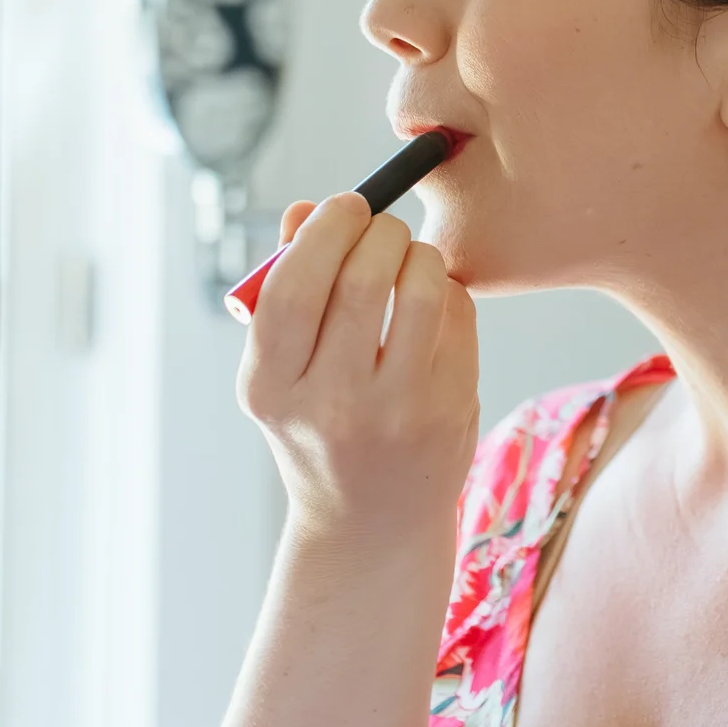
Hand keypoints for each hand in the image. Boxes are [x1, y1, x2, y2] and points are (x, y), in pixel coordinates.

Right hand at [235, 193, 479, 544]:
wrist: (370, 521)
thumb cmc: (320, 426)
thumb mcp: (283, 374)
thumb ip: (286, 290)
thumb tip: (307, 210)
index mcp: (270, 388)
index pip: (291, 287)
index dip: (321, 231)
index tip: (342, 205)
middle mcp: (331, 403)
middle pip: (360, 277)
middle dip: (377, 229)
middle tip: (380, 223)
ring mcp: (397, 410)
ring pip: (420, 287)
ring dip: (418, 251)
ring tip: (409, 255)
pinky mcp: (450, 408)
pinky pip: (457, 313)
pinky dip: (445, 288)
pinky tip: (431, 300)